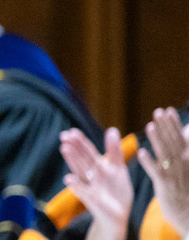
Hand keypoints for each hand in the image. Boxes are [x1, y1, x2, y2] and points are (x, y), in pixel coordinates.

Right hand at [61, 126, 131, 239]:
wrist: (117, 216)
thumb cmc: (117, 192)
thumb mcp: (119, 170)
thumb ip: (114, 151)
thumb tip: (112, 129)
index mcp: (99, 167)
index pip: (89, 152)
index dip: (81, 142)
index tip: (72, 131)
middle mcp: (92, 175)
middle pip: (83, 159)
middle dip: (75, 148)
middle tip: (65, 136)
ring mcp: (90, 187)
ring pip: (80, 171)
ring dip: (73, 161)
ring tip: (65, 148)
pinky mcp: (91, 200)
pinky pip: (83, 192)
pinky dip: (76, 186)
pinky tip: (68, 178)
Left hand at [137, 107, 188, 235]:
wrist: (188, 215)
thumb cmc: (186, 189)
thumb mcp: (187, 167)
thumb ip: (184, 149)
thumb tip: (186, 131)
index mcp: (187, 159)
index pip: (180, 139)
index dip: (174, 124)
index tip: (167, 110)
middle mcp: (182, 165)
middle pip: (172, 142)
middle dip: (165, 127)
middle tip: (158, 111)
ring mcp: (174, 174)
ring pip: (164, 154)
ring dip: (157, 140)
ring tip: (149, 126)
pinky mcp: (165, 185)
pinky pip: (156, 172)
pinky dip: (149, 162)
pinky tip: (141, 152)